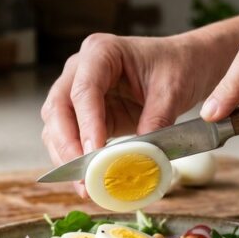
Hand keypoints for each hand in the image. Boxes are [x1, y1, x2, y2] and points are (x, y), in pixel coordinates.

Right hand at [41, 33, 214, 194]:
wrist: (183, 65)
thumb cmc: (177, 67)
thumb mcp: (172, 91)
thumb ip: (156, 121)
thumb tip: (140, 158)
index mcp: (101, 51)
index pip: (84, 90)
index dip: (86, 124)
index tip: (94, 155)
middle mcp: (80, 68)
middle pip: (58, 108)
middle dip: (67, 146)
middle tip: (82, 177)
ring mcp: (76, 90)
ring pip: (55, 125)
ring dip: (65, 156)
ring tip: (84, 186)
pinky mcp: (82, 113)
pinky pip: (67, 137)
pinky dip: (73, 158)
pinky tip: (86, 178)